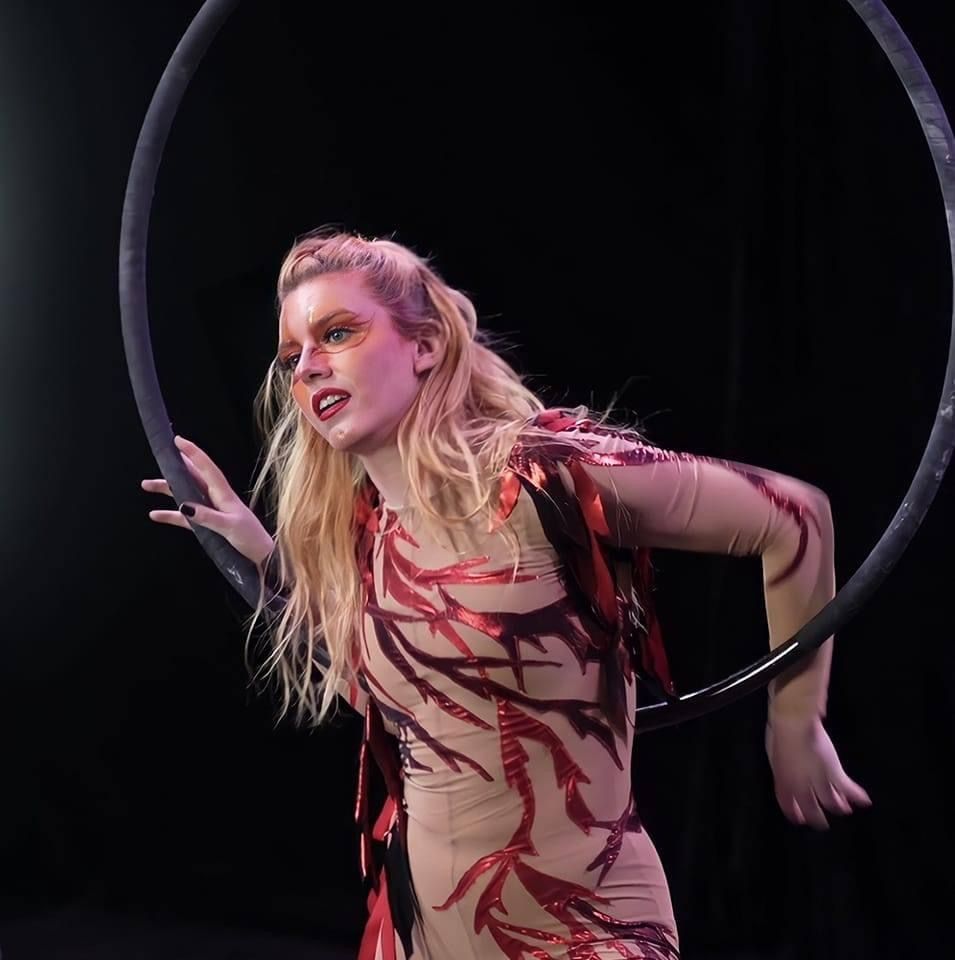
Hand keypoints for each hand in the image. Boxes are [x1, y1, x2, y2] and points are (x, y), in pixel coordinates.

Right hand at [141, 435, 274, 565]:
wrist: (261, 556)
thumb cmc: (251, 538)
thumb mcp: (229, 526)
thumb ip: (207, 516)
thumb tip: (184, 505)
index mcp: (223, 494)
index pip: (206, 468)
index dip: (193, 453)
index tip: (178, 440)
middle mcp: (216, 498)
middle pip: (192, 477)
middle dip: (176, 466)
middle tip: (160, 455)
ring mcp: (210, 511)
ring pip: (185, 495)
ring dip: (168, 489)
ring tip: (148, 485)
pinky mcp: (207, 525)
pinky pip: (184, 517)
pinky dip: (170, 515)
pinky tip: (155, 514)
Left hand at [765, 713, 871, 829]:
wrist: (793, 724)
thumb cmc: (780, 732)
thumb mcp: (774, 752)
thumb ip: (781, 765)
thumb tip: (783, 768)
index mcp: (782, 779)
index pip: (787, 803)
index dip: (794, 813)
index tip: (800, 820)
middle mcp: (800, 786)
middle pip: (809, 808)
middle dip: (817, 818)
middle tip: (822, 825)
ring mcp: (818, 781)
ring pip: (830, 802)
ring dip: (838, 807)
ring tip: (844, 810)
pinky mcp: (834, 773)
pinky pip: (847, 788)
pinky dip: (856, 796)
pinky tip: (865, 801)